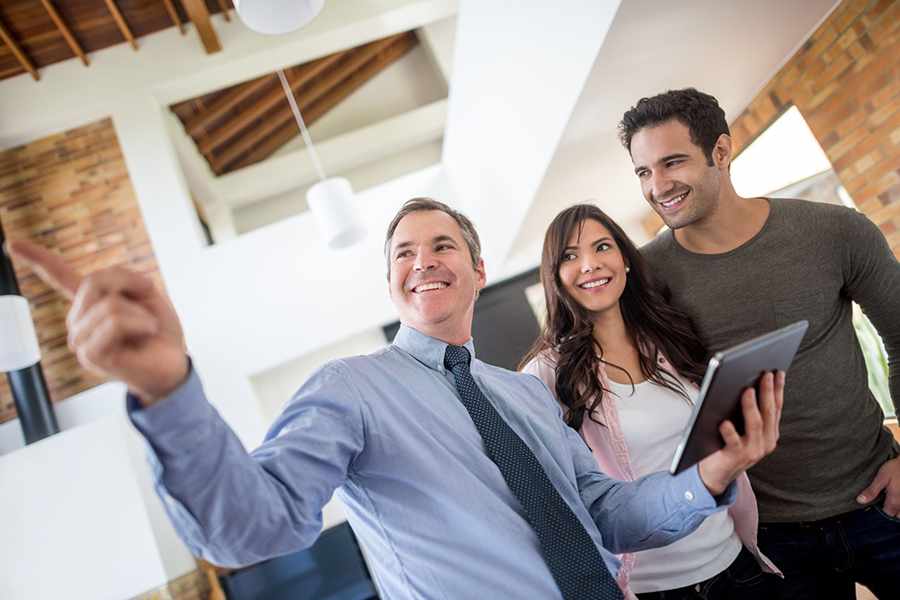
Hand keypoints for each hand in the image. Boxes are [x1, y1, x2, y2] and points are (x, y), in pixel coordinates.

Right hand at [7, 240, 188, 405]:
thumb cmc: (159, 330)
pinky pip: (115, 322)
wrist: (173, 363)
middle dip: (132, 286)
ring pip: (109, 303)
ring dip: (140, 312)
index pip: (58, 276)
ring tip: (146, 328)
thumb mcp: (146, 292)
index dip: (37, 258)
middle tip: (149, 306)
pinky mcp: (89, 355)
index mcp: (89, 302)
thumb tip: (96, 284)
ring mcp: (80, 339)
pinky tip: (146, 334)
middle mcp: (77, 319)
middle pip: (95, 280)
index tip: (12, 243)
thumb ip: (120, 278)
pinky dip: (141, 323)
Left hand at [698, 371, 784, 495]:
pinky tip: (724, 421)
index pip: (775, 407)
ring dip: (751, 407)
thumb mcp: (742, 427)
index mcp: (769, 432)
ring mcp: (752, 451)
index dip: (778, 389)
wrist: (717, 474)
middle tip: (765, 374)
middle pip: (768, 413)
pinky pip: (733, 442)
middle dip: (768, 392)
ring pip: (755, 425)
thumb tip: (747, 384)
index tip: (778, 372)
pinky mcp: (736, 457)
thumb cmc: (727, 443)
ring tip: (747, 391)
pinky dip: (730, 431)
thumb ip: (747, 411)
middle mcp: (765, 442)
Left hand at [857, 456, 899, 516]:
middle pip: (897, 513)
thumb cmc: (894, 468)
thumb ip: (872, 491)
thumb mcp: (881, 478)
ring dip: (898, 507)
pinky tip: (898, 494)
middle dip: (892, 509)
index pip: (888, 512)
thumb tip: (860, 501)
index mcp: (894, 499)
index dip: (883, 508)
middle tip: (886, 499)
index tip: (879, 501)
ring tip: (893, 498)